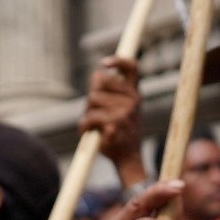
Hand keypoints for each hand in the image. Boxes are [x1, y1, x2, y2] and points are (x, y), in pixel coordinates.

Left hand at [79, 56, 144, 183]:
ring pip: (92, 100)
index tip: (103, 63)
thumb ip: (108, 91)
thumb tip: (96, 74)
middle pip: (100, 82)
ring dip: (86, 113)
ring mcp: (125, 112)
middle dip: (91, 97)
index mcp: (135, 94)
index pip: (132, 68)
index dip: (118, 60)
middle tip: (93, 111)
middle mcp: (133, 100)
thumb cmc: (121, 133)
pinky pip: (89, 118)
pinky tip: (88, 133)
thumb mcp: (120, 109)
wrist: (129, 159)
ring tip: (92, 125)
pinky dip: (84, 127)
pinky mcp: (115, 124)